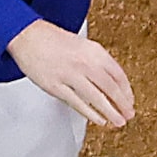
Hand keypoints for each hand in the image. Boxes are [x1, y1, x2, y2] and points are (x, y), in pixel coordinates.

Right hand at [8, 20, 135, 127]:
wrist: (27, 35)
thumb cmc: (54, 40)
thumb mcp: (85, 45)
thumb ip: (99, 62)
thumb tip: (114, 82)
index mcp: (96, 52)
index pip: (119, 76)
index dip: (127, 92)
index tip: (129, 101)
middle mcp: (85, 63)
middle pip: (111, 89)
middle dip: (122, 105)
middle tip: (129, 114)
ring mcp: (70, 75)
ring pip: (97, 98)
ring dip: (110, 112)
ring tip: (118, 122)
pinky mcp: (55, 85)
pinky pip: (77, 103)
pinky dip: (90, 113)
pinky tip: (98, 120)